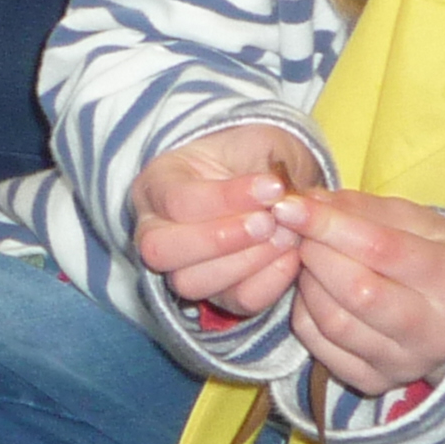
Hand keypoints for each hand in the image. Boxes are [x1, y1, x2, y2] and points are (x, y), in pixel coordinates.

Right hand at [131, 123, 325, 322]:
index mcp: (156, 184)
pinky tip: (292, 256)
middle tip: (270, 222)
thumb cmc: (254, 157)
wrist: (271, 184)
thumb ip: (260, 161)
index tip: (274, 188)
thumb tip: (276, 192)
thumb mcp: (255, 142)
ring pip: (190, 282)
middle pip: (159, 250)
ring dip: (244, 262)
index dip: (225, 198)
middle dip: (220, 239)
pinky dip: (267, 282)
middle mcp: (153, 230)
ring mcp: (178, 269)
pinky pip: (232, 302)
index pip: (175, 200)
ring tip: (286, 237)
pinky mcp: (215, 294)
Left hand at [276, 191, 444, 400]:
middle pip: (357, 291)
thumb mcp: (418, 223)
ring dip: (307, 283)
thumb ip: (364, 209)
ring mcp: (405, 363)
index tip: (289, 205)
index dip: (329, 225)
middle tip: (301, 234)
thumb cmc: (437, 259)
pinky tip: (313, 293)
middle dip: (315, 254)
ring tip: (309, 261)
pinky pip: (321, 347)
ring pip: (335, 322)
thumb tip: (308, 200)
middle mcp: (435, 331)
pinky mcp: (376, 382)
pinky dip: (305, 313)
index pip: (381, 249)